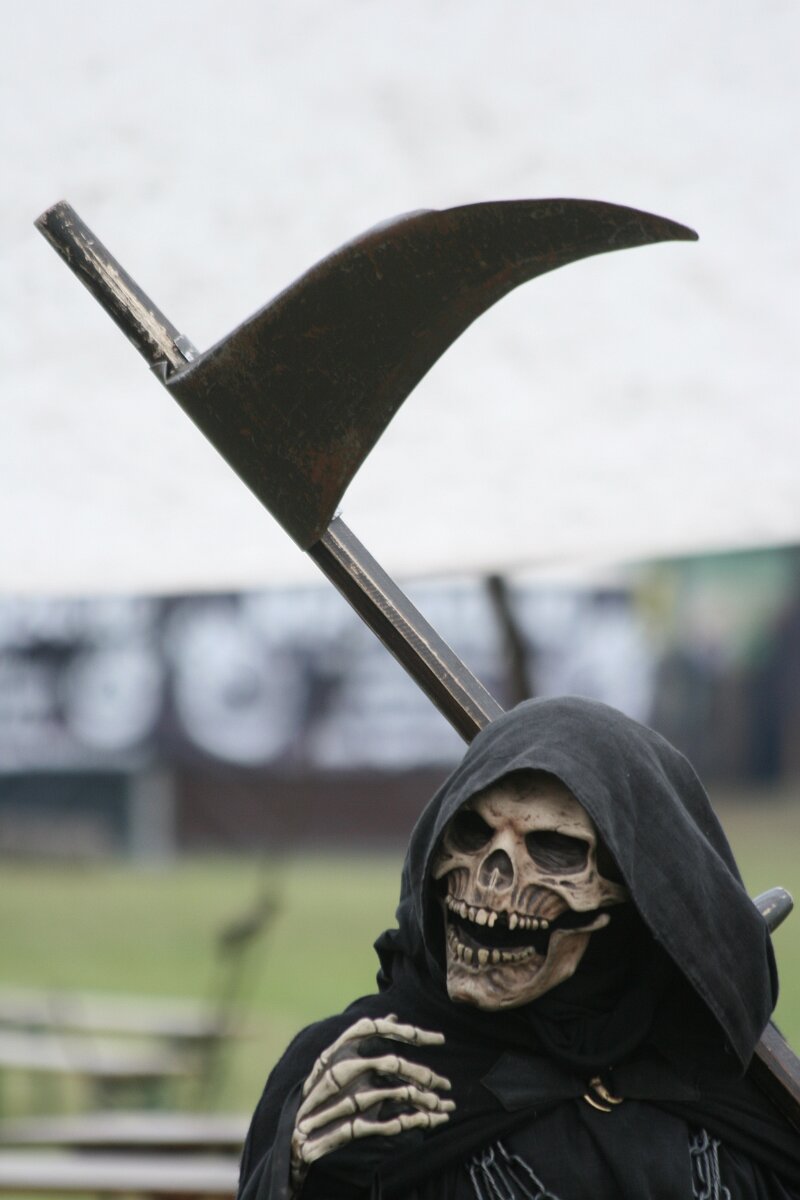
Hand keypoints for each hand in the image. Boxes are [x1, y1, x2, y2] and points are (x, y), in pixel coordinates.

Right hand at [290, 1014, 453, 1191]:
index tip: (438, 1039)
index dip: (409, 1032)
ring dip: (423, 1099)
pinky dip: (412, 1122)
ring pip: (395, 1092)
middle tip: (446, 1084)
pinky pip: (389, 1123)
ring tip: (442, 1107)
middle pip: (392, 1063)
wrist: (296, 1132)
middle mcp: (342, 1066)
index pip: (378, 1028)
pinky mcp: (349, 1124)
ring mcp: (344, 1095)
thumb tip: (393, 1015)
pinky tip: (427, 1122)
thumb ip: (367, 1037)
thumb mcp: (341, 1057)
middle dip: (424, 1073)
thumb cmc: (324, 1090)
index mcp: (340, 1047)